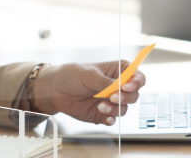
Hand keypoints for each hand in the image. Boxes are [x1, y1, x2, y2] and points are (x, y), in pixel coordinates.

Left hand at [31, 61, 145, 125]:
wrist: (54, 90)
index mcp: (117, 71)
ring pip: (124, 108)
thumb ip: (105, 83)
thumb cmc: (70, 75)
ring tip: (101, 106)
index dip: (136, 82)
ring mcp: (110, 101)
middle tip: (114, 97)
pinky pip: (113, 119)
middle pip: (134, 94)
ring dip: (116, 109)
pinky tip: (105, 117)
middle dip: (126, 97)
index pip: (136, 76)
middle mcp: (117, 87)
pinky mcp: (103, 114)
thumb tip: (120, 87)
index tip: (127, 86)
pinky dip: (111, 119)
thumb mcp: (88, 75)